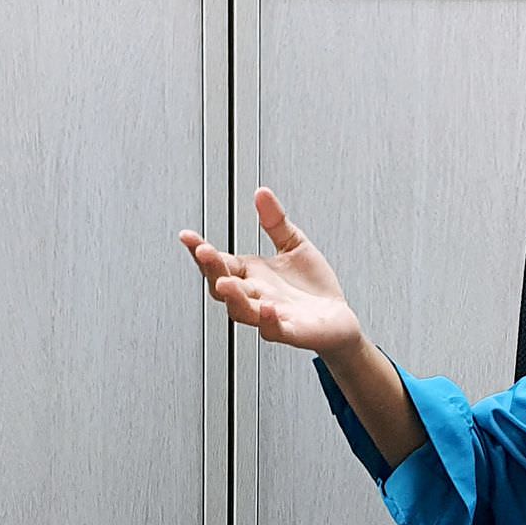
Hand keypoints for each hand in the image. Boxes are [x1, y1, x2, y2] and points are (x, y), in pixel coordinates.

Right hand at [179, 188, 364, 354]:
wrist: (338, 318)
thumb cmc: (312, 287)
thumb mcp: (294, 244)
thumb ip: (275, 221)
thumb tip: (262, 193)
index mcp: (251, 275)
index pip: (220, 262)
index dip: (201, 250)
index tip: (187, 236)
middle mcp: (256, 296)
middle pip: (223, 286)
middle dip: (212, 270)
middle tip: (203, 253)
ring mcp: (271, 315)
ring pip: (242, 311)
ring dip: (233, 298)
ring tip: (225, 284)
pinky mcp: (292, 331)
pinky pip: (275, 330)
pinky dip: (268, 321)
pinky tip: (267, 308)